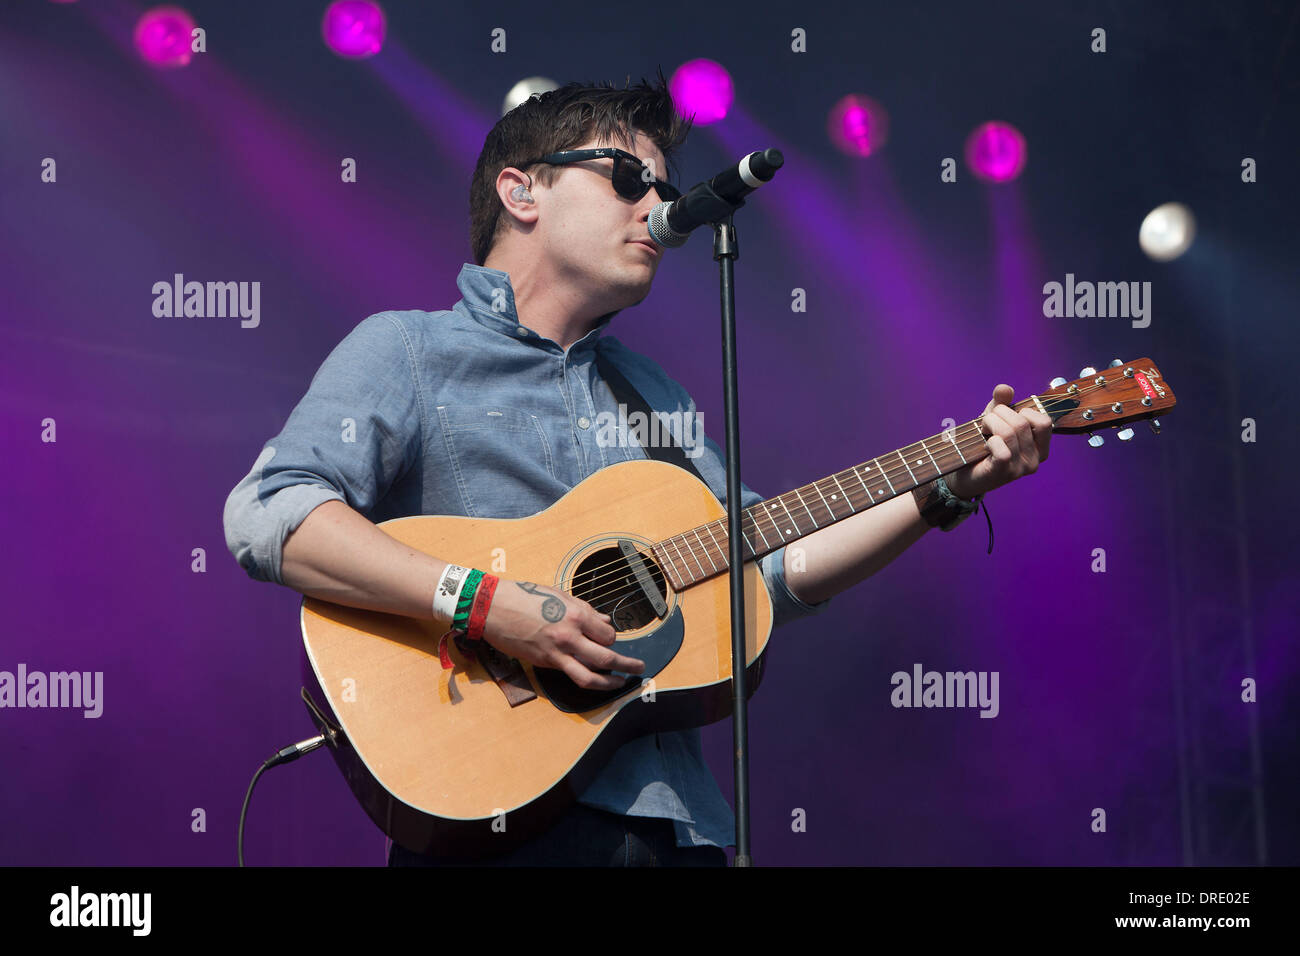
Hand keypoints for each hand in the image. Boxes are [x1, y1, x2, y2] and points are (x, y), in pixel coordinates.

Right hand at [479, 579, 644, 690]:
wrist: (492, 607)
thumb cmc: (524, 596)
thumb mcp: (558, 594)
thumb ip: (584, 610)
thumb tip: (603, 622)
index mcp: (575, 614)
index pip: (607, 634)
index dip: (612, 637)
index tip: (610, 638)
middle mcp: (570, 635)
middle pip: (607, 656)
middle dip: (627, 664)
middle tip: (639, 667)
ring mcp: (557, 652)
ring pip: (591, 676)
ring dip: (611, 682)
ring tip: (622, 682)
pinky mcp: (544, 663)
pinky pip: (571, 675)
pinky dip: (587, 679)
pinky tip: (594, 680)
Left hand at [945, 384, 1051, 499]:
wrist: (963, 476)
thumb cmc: (981, 447)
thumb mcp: (994, 420)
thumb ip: (1001, 403)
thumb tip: (1005, 388)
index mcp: (1040, 447)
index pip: (1044, 421)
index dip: (1022, 411)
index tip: (1006, 417)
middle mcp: (1035, 460)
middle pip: (1022, 423)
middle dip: (998, 414)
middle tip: (986, 423)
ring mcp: (1021, 468)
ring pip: (1009, 432)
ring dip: (990, 424)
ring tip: (982, 430)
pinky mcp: (1004, 472)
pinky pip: (1002, 449)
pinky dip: (989, 441)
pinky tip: (984, 445)